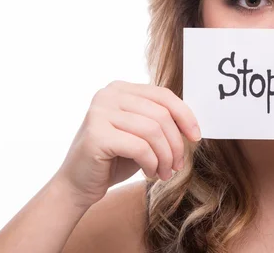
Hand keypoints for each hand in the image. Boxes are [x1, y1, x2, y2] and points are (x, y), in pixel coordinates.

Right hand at [53, 80, 200, 207]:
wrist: (77, 185)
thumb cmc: (114, 159)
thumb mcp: (141, 134)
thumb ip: (160, 121)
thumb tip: (192, 123)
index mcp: (121, 88)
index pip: (163, 95)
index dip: (185, 115)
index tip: (196, 137)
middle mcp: (108, 94)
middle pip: (161, 114)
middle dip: (175, 143)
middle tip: (177, 165)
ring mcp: (99, 112)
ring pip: (153, 131)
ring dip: (165, 157)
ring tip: (165, 172)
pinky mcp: (96, 134)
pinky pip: (140, 147)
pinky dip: (152, 163)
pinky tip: (150, 173)